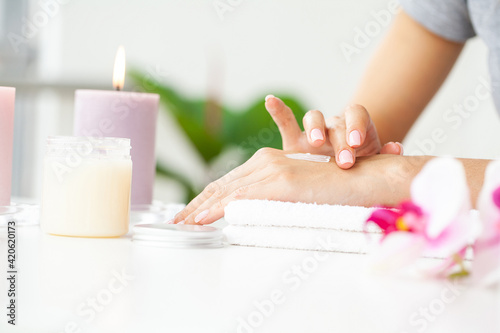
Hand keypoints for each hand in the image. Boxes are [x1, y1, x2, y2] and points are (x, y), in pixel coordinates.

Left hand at [172, 148, 406, 224]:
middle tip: (177, 221)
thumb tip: (253, 209)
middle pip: (221, 185)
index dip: (206, 198)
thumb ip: (274, 193)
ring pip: (225, 192)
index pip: (228, 181)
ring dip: (199, 210)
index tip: (190, 213)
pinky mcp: (281, 182)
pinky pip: (241, 198)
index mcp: (267, 161)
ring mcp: (272, 170)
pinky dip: (216, 210)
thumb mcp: (297, 188)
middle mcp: (265, 161)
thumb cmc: (334, 186)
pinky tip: (201, 221)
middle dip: (196, 205)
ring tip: (182, 224)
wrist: (364, 177)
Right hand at [264, 95, 402, 168]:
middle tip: (345, 161)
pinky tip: (270, 99)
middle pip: (337, 121)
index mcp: (356, 126)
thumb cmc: (360, 166)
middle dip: (340, 139)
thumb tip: (396, 148)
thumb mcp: (374, 161)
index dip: (357, 126)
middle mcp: (334, 124)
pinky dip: (277, 110)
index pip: (357, 115)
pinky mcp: (293, 141)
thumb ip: (384, 154)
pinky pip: (285, 121)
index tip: (357, 144)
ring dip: (314, 127)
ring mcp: (313, 132)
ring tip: (315, 142)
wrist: (342, 171)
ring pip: (313, 117)